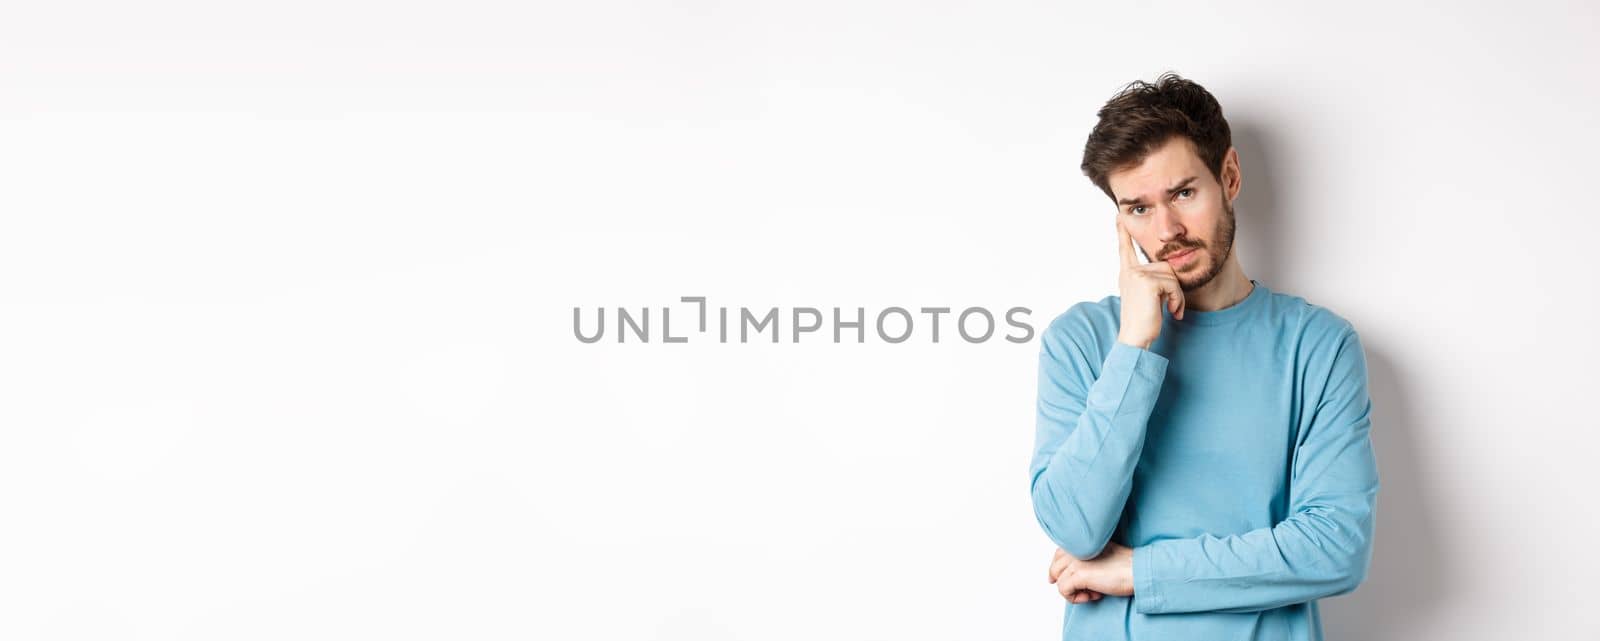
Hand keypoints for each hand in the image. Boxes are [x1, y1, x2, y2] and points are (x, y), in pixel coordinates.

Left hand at [1049, 543, 1134, 603]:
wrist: (1138, 571)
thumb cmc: (1126, 566)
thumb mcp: (1101, 557)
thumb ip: (1085, 560)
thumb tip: (1071, 575)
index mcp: (1082, 543)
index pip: (1058, 554)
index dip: (1059, 570)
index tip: (1063, 581)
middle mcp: (1076, 549)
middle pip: (1054, 568)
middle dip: (1064, 582)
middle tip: (1083, 591)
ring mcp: (1076, 561)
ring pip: (1058, 581)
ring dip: (1074, 592)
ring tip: (1093, 593)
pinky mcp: (1079, 574)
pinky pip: (1063, 591)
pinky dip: (1075, 598)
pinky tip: (1094, 596)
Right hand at [1116, 217, 1184, 348]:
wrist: (1135, 341)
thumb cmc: (1143, 323)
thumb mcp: (1145, 298)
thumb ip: (1151, 281)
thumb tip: (1168, 270)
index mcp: (1127, 274)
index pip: (1125, 250)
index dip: (1123, 232)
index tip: (1119, 216)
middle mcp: (1129, 272)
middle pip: (1166, 265)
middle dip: (1174, 287)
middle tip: (1170, 307)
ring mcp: (1137, 275)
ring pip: (1172, 275)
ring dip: (1177, 296)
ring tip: (1170, 310)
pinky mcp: (1147, 283)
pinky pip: (1174, 285)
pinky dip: (1178, 301)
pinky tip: (1171, 313)